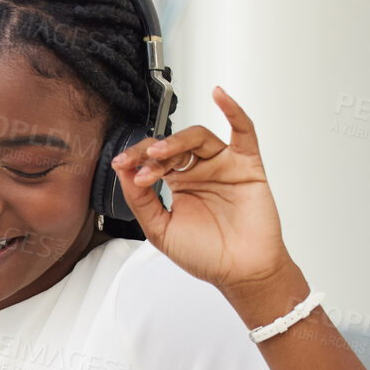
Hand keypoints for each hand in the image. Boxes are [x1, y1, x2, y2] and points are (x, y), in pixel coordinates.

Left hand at [109, 87, 295, 291]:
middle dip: (153, 152)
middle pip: (173, 145)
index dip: (137, 159)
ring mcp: (222, 165)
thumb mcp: (161, 231)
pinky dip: (233, 110)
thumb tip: (123, 172)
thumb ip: (141, 201)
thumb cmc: (207, 255)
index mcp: (178, 184)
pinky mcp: (246, 165)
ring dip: (177, 140)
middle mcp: (199, 171)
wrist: (241, 273)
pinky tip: (220, 96)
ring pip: (198, 137)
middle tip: (141, 164)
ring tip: (162, 152)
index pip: (154, 159)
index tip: (123, 166)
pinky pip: (243, 131)